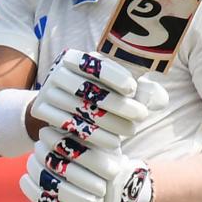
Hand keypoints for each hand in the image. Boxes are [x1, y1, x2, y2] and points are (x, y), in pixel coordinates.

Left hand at [20, 127, 153, 201]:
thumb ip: (86, 127)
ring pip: (55, 187)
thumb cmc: (106, 156)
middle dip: (46, 154)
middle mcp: (104, 188)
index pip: (79, 151)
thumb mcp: (103, 140)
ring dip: (37, 170)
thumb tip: (61, 102)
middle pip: (65, 169)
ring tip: (31, 158)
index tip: (44, 131)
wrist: (118, 191)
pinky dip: (32, 190)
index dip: (58, 141)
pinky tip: (24, 178)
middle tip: (36, 142)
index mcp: (111, 166)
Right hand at [30, 49, 164, 149]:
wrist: (59, 108)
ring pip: (80, 109)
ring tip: (131, 132)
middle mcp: (58, 71)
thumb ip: (141, 90)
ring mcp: (48, 91)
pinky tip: (114, 143)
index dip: (114, 75)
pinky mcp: (42, 111)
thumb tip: (159, 97)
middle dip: (118, 104)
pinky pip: (69, 125)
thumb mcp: (119, 88)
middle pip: (88, 89)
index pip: (94, 63)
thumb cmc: (100, 95)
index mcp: (76, 57)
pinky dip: (93, 136)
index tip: (133, 88)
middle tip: (141, 116)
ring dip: (109, 123)